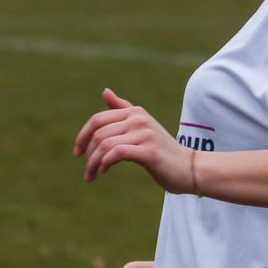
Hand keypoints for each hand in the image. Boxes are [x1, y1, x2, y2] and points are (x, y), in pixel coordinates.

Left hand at [74, 88, 191, 192]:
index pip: (97, 120)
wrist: (190, 168)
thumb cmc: (163, 150)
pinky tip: (103, 171)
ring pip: (105, 144)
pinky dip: (105, 163)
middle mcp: (138, 119)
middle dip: (88, 154)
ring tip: (91, 176)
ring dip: (93, 163)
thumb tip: (105, 91)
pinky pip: (116, 152)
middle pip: (99, 133)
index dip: (83, 136)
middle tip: (87, 172)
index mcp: (134, 112)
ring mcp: (144, 133)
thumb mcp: (142, 127)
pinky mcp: (148, 150)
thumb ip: (123, 109)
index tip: (78, 153)